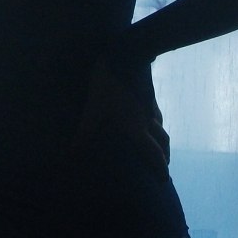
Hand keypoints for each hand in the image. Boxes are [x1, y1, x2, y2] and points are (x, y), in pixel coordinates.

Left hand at [73, 59, 169, 181]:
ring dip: (162, 139)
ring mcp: (150, 106)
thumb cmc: (109, 86)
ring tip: (158, 144)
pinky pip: (155, 112)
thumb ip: (85, 133)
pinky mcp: (148, 93)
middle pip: (163, 142)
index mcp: (137, 129)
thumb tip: (72, 154)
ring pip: (161, 126)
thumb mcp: (93, 110)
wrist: (127, 56)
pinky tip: (149, 116)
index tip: (165, 181)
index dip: (160, 169)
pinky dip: (156, 121)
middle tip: (165, 166)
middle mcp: (148, 121)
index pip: (153, 154)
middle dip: (165, 156)